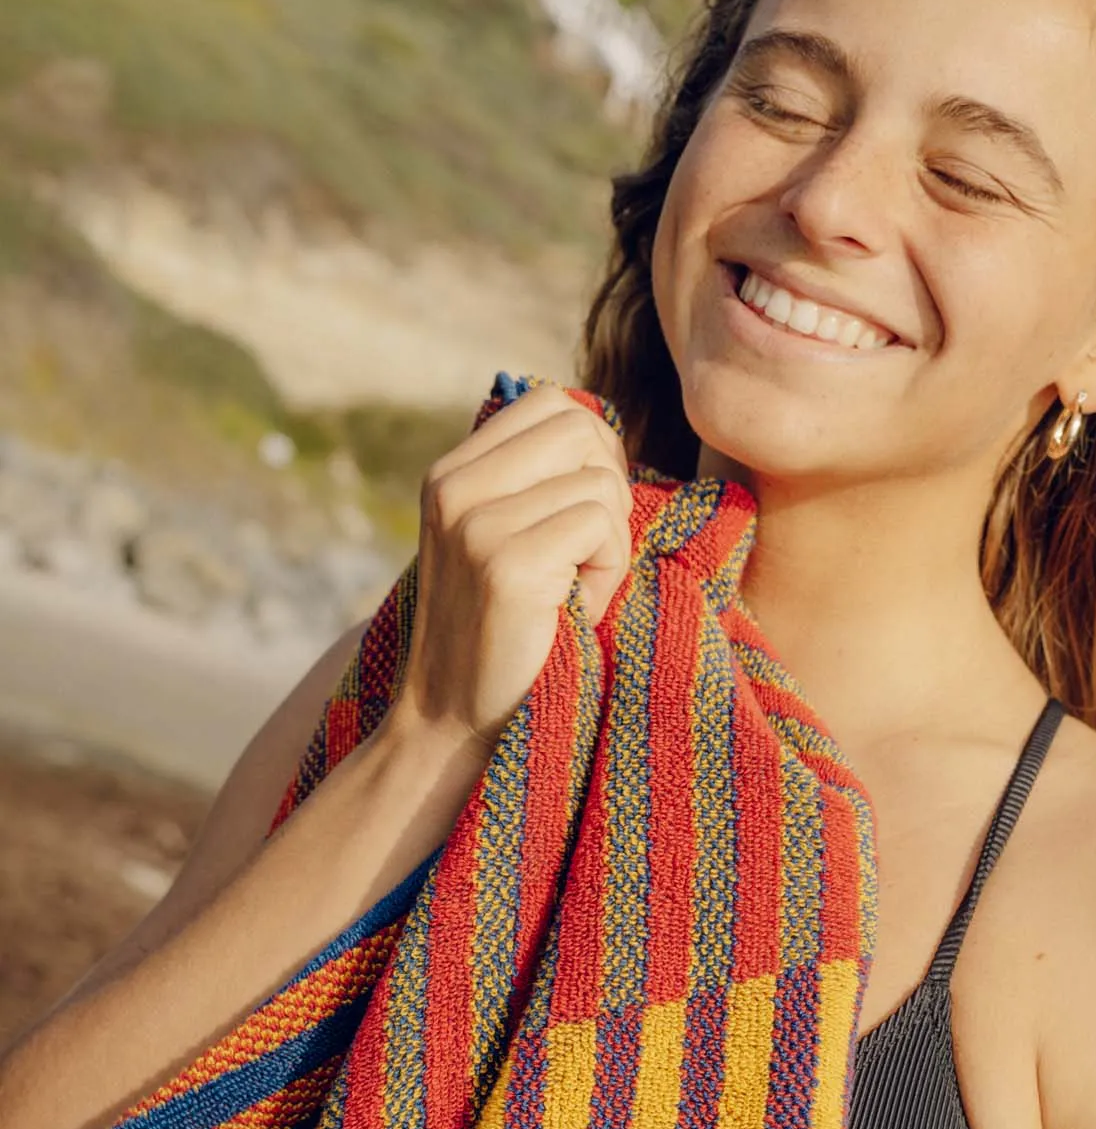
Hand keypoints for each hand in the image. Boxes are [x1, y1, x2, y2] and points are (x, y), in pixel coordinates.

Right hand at [387, 383, 632, 758]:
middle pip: (582, 430)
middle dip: (610, 489)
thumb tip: (606, 428)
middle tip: (587, 554)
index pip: (550, 405)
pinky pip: (601, 526)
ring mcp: (475, 522)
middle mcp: (454, 486)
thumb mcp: (502, 539)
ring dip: (610, 542)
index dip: (593, 452)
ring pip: (600, 482)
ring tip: (575, 590)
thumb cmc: (503, 634)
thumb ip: (534, 483)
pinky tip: (576, 610)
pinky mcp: (506, 563)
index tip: (584, 514)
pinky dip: (608, 572)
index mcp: (451, 473)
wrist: (454, 723)